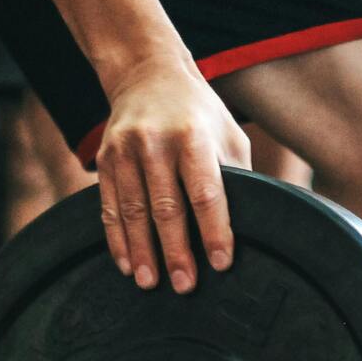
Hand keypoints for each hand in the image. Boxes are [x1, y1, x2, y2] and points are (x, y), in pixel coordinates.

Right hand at [95, 55, 250, 291]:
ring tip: (151, 283)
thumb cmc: (200, 113)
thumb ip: (236, 176)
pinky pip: (110, 206)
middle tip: (184, 286)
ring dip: (142, 252)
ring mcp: (125, 151)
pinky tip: (126, 264)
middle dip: (176, 251)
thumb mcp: (229, 135)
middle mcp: (155, 143)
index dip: (214, 230)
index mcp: (193, 136)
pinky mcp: (105, 159)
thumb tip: (256, 222)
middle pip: (166, 207)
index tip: (221, 263)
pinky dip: (117, 238)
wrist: (147, 74)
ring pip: (134, 211)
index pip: (206, 192)